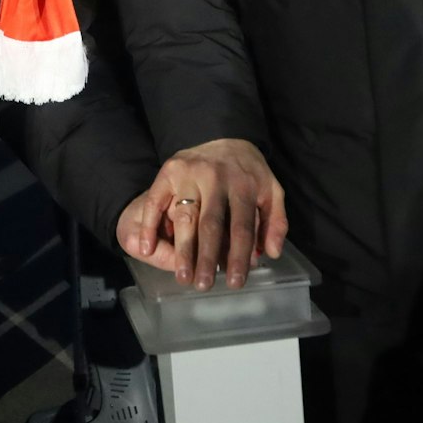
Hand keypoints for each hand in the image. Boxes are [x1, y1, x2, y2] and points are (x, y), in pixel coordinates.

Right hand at [121, 138, 286, 290]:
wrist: (226, 137)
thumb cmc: (248, 173)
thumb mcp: (271, 191)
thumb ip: (276, 222)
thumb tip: (272, 253)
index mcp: (244, 185)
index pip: (242, 227)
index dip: (238, 257)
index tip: (234, 282)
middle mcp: (216, 178)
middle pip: (211, 224)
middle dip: (207, 258)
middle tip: (203, 285)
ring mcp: (190, 173)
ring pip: (184, 216)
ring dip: (182, 249)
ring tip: (182, 276)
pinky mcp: (169, 171)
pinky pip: (155, 200)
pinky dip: (150, 225)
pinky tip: (146, 249)